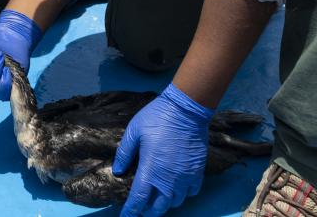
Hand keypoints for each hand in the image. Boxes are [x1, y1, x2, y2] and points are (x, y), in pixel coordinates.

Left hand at [114, 83, 212, 215]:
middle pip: (158, 207)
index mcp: (150, 170)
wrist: (186, 110)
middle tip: (141, 209)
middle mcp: (169, 179)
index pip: (138, 199)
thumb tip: (118, 171)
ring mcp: (185, 177)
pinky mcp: (198, 171)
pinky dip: (182, 194)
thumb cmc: (157, 118)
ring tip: (158, 198)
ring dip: (165, 203)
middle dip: (148, 211)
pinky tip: (176, 188)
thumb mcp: (134, 131)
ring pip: (175, 201)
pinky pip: (191, 192)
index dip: (131, 211)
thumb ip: (124, 153)